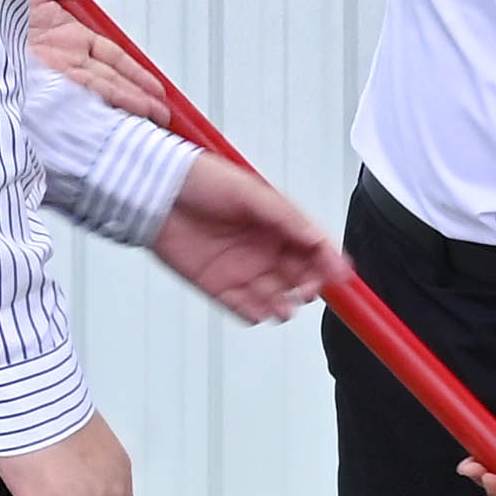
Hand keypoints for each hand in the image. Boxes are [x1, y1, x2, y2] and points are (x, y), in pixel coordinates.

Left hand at [25, 0, 176, 125]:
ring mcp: (46, 73)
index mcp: (68, 39)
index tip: (158, 93)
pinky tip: (106, 122)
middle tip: (164, 119)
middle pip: (109, 82)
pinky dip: (88, 109)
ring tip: (148, 122)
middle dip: (138, 100)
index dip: (137, 75)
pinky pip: (66, 97)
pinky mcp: (28, 82)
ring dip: (121, 107)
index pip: (113, 60)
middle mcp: (60, 60)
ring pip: (93, 92)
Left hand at [153, 156, 333, 320]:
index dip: (330, 262)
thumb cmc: (201, 181)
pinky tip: (260, 310)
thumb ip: (286, 217)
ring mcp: (243, 269)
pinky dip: (255, 313)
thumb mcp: (252, 193)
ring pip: (277, 296)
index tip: (341, 274)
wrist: (155, 194)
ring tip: (284, 305)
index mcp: (279, 224)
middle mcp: (265, 248)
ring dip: (286, 305)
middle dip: (310, 286)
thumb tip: (317, 238)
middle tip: (308, 289)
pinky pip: (244, 308)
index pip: (316, 248)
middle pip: (302, 276)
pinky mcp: (219, 286)